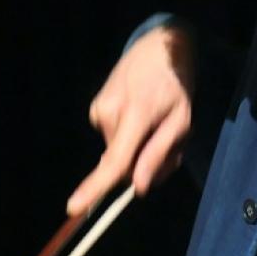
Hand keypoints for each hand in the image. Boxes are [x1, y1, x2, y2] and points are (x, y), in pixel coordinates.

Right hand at [66, 25, 194, 216]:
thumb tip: (138, 187)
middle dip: (143, 165)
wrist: (157, 48)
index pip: (114, 161)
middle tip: (170, 146)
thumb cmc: (176, 86)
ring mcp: (99, 109)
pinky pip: (113, 137)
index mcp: (136, 115)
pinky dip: (128, 137)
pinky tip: (141, 115)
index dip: (95, 187)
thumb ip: (159, 155)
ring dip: (138, 148)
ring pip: (118, 151)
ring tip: (156, 123)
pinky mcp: (95, 108)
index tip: (74, 206)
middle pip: (121, 162)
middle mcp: (110, 112)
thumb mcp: (182, 122)